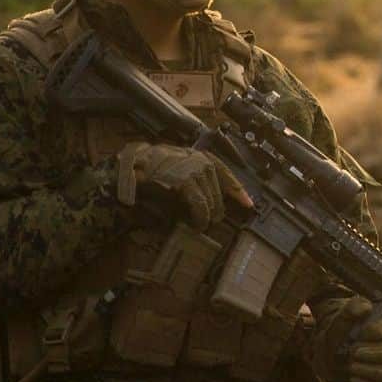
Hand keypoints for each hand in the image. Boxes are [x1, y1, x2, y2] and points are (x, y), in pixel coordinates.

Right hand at [116, 141, 252, 229]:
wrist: (132, 167)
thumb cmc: (153, 170)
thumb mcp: (180, 171)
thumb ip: (197, 183)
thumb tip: (213, 203)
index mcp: (202, 157)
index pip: (227, 175)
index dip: (238, 191)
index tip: (248, 204)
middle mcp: (202, 161)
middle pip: (220, 193)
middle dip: (216, 210)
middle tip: (209, 222)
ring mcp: (194, 170)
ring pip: (211, 201)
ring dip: (207, 217)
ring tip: (200, 225)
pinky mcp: (186, 182)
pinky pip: (200, 206)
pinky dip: (200, 218)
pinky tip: (197, 225)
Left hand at [311, 296, 381, 381]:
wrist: (328, 358)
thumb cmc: (338, 335)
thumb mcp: (339, 320)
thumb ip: (350, 309)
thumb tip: (367, 307)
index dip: (377, 331)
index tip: (360, 333)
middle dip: (369, 353)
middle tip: (352, 351)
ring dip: (364, 369)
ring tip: (350, 364)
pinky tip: (352, 378)